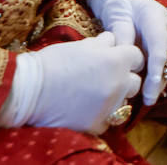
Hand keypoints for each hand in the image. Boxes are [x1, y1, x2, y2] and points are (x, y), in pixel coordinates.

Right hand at [1, 32, 143, 132]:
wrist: (28, 91)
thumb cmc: (53, 62)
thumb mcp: (82, 45)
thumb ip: (103, 43)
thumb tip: (113, 42)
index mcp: (115, 60)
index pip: (137, 57)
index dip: (127, 57)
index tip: (118, 59)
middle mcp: (118, 84)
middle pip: (135, 81)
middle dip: (124, 78)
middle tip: (106, 77)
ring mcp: (110, 106)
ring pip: (125, 101)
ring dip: (116, 97)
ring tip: (97, 94)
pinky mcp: (98, 124)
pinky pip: (110, 119)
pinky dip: (102, 114)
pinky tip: (87, 108)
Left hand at [86, 0, 166, 104]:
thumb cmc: (121, 5)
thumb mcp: (117, 14)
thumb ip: (122, 33)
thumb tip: (125, 56)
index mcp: (155, 16)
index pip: (159, 45)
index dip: (156, 68)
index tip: (150, 86)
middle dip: (159, 79)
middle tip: (148, 99)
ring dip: (160, 80)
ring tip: (148, 98)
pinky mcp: (166, 42)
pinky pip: (165, 62)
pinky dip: (158, 76)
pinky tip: (150, 91)